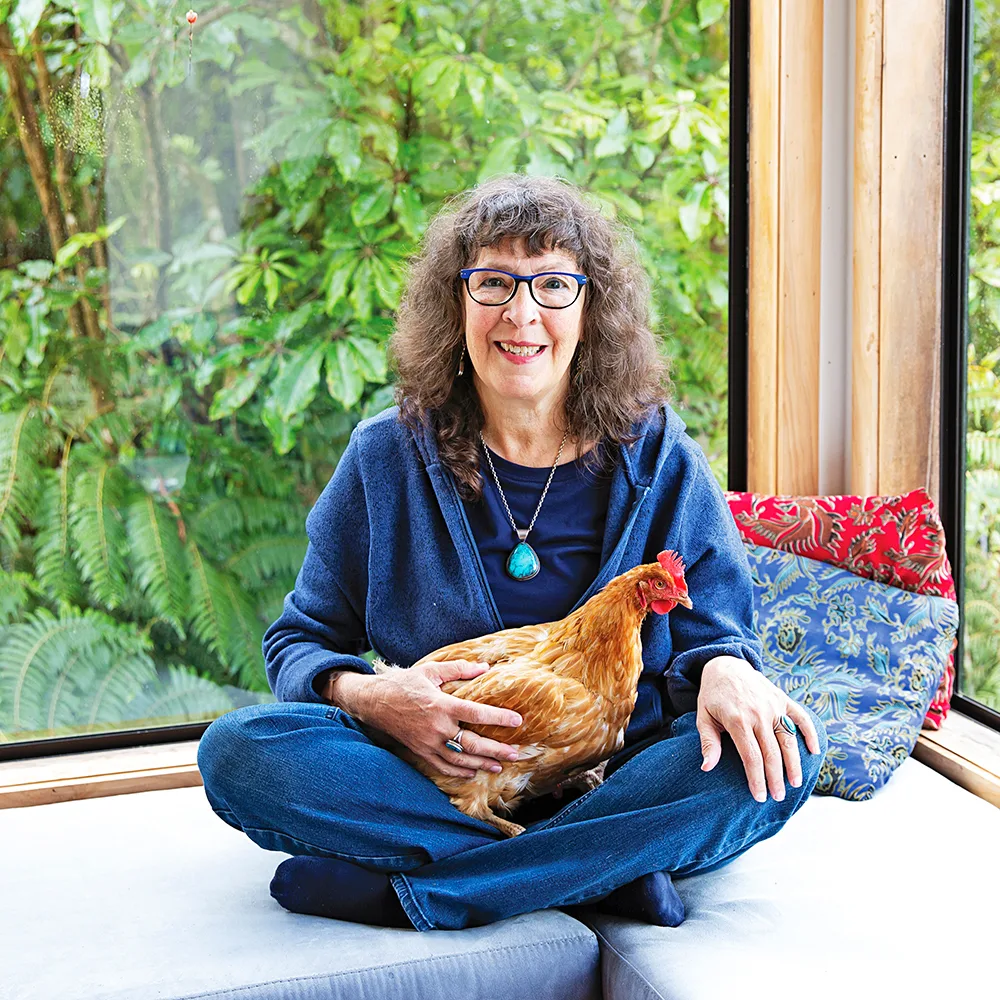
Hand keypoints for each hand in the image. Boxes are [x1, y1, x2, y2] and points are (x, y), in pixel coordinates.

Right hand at [364, 660, 522, 779]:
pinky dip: (459, 771)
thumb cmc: (404, 683)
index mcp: (441, 705)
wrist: (374, 702)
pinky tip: (473, 772)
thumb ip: (459, 669)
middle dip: (496, 750)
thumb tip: (484, 667)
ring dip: (482, 764)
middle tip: (515, 753)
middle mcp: (437, 727)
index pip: (476, 713)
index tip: (517, 721)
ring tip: (499, 765)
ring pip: (460, 759)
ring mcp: (428, 743)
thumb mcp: (431, 671)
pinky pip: (443, 766)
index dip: (498, 718)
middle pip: (472, 744)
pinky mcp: (421, 752)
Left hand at [696, 655, 821, 802]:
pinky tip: (815, 751)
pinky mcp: (782, 699)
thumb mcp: (703, 717)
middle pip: (772, 752)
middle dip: (776, 778)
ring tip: (795, 783)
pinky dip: (810, 733)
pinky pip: (801, 717)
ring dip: (794, 763)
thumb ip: (708, 742)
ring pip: (788, 739)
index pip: (751, 757)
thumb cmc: (713, 696)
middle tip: (779, 797)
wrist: (725, 665)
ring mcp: (773, 705)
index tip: (760, 796)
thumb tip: (707, 768)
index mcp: (737, 720)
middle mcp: (758, 713)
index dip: (757, 779)